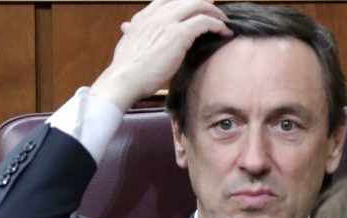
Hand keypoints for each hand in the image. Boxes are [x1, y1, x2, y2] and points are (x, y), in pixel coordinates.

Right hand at [90, 0, 230, 111]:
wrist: (123, 80)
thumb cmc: (125, 69)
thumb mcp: (126, 42)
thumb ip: (131, 32)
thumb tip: (127, 27)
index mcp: (144, 16)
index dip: (185, 2)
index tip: (196, 9)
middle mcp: (157, 14)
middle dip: (204, 4)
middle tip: (215, 13)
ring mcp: (168, 21)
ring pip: (199, 5)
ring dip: (214, 13)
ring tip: (223, 23)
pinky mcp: (179, 34)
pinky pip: (205, 21)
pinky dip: (217, 25)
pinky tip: (223, 32)